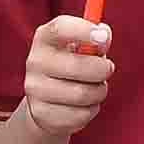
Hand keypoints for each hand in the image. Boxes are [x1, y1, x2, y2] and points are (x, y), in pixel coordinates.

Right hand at [19, 14, 114, 138]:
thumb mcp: (82, 47)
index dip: (84, 30)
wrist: (47, 100)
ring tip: (96, 88)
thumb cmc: (71, 64)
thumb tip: (105, 35)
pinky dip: (91, 109)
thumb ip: (96, 39)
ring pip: (83, 94)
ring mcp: (35, 89)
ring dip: (99, 91)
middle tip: (108, 69)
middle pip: (78, 66)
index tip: (104, 37)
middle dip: (102, 69)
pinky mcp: (40, 114)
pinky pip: (80, 114)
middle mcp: (35, 61)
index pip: (60, 28)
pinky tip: (84, 104)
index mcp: (44, 37)